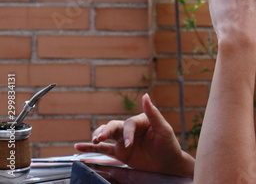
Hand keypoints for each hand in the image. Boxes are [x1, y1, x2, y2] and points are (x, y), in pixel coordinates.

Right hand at [74, 94, 193, 175]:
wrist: (168, 166)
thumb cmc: (169, 146)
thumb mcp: (163, 129)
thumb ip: (153, 114)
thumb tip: (145, 95)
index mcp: (141, 121)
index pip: (129, 124)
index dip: (127, 134)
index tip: (129, 144)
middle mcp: (131, 129)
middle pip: (114, 126)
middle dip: (106, 131)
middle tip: (100, 137)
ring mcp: (124, 141)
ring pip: (107, 135)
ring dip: (99, 135)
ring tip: (94, 139)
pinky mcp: (120, 153)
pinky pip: (104, 149)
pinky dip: (91, 148)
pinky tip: (80, 146)